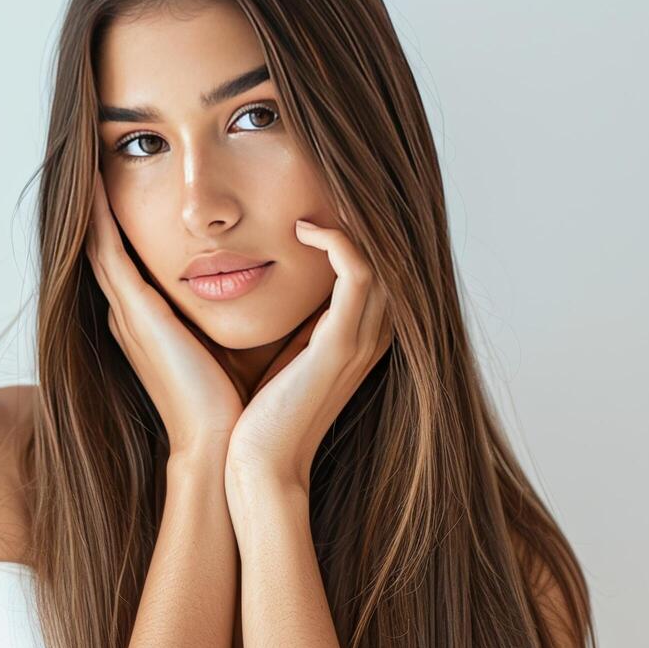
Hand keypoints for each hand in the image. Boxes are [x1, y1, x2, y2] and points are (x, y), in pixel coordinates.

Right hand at [85, 168, 245, 458]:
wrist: (222, 447)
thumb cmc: (237, 401)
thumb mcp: (233, 338)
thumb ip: (238, 304)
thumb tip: (269, 270)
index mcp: (149, 319)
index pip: (131, 255)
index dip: (124, 215)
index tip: (132, 177)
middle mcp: (129, 312)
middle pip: (106, 242)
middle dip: (101, 199)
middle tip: (99, 152)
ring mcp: (126, 312)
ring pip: (99, 240)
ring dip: (94, 198)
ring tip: (91, 152)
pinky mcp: (134, 314)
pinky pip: (106, 251)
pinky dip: (98, 216)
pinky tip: (96, 180)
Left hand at [225, 219, 392, 494]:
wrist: (258, 466)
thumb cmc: (261, 413)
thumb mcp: (286, 355)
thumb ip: (297, 321)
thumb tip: (276, 280)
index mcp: (360, 336)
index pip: (379, 265)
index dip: (359, 229)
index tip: (320, 200)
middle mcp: (372, 334)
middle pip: (391, 254)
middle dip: (364, 216)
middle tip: (328, 181)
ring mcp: (362, 340)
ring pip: (382, 256)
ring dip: (351, 219)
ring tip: (316, 197)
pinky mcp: (341, 344)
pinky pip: (359, 273)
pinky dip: (339, 242)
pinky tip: (304, 230)